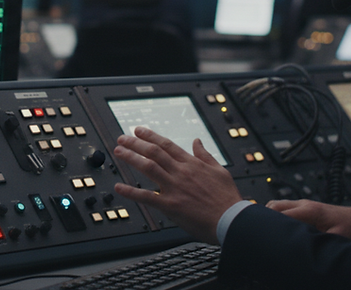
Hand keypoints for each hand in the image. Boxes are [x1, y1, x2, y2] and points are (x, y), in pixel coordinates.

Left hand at [113, 126, 242, 244]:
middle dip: (135, 143)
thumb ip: (205, 155)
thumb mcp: (219, 170)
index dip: (151, 136)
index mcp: (192, 164)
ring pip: (148, 168)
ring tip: (118, 152)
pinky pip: (147, 196)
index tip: (139, 130)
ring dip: (131, 158)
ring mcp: (175, 188)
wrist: (231, 219)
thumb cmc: (227, 198)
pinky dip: (132, 192)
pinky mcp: (171, 205)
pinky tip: (119, 188)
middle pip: (154, 152)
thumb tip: (197, 141)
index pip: (167, 145)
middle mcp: (181, 172)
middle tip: (122, 138)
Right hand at [266, 199, 350, 239]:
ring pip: (278, 204)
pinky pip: (284, 207)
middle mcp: (304, 204)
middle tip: (258, 231)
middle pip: (275, 205)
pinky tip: (275, 226)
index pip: (282, 213)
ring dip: (269, 214)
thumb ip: (317, 241)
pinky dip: (276, 214)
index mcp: (310, 210)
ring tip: (264, 229)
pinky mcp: (304, 207)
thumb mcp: (335, 238)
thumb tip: (303, 247)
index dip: (270, 223)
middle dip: (264, 217)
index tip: (262, 233)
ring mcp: (303, 204)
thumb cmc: (350, 227)